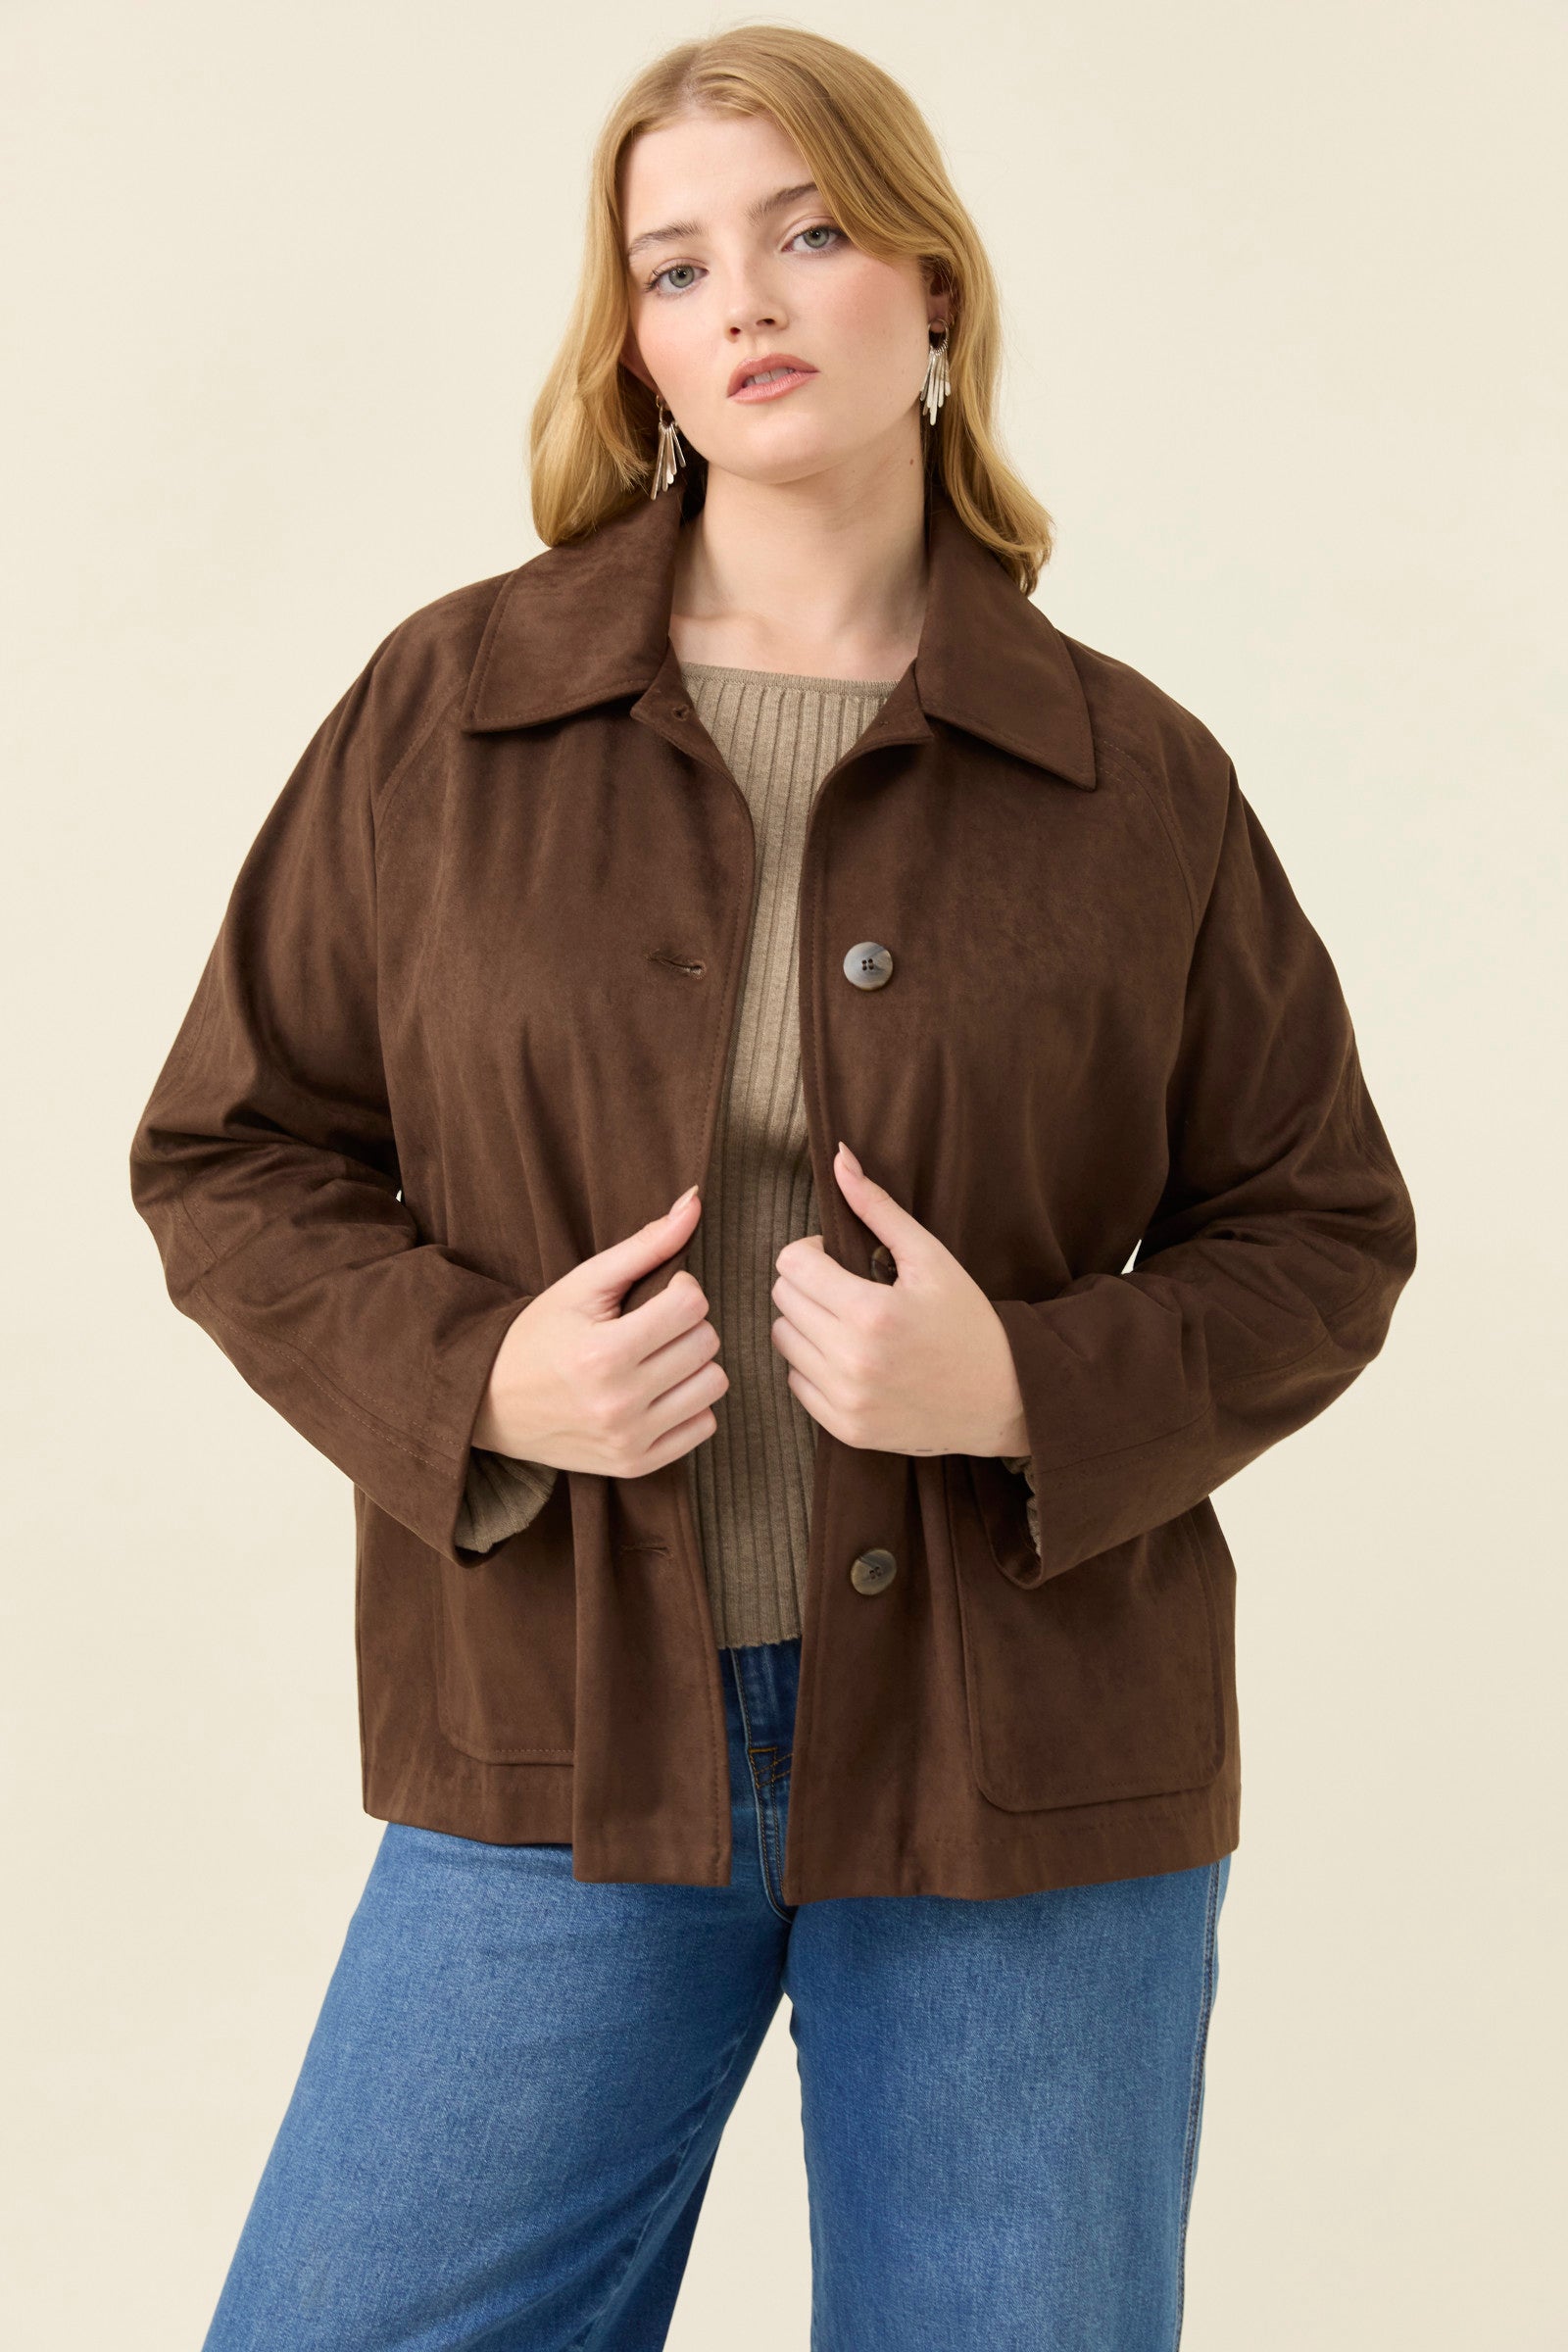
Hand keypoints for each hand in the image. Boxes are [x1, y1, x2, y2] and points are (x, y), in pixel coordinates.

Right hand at [472, 1186, 726, 1475]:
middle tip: (651, 1326)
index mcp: (603, 1352)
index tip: (655, 1295)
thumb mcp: (583, 1285)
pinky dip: (690, 1405)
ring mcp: (629, 1439)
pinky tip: (657, 1392)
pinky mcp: (635, 1464)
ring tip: (657, 1358)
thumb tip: (696, 1199)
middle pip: (707, 1343)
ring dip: (694, 1364)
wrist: (489, 1403)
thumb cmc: (539, 1335)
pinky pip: (703, 1426)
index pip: (692, 1306)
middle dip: (686, 1325)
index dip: (680, 1290)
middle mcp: (619, 1402)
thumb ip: (644, 1244)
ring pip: (714, 1385)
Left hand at [770, 1141, 1028, 1457]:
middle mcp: (851, 1361)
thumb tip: (838, 1158)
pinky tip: (851, 1358)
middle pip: (782, 1300)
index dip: (812, 1252)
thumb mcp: (931, 1258)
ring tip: (847, 1322)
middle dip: (808, 1285)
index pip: (791, 1265)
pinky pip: (795, 1382)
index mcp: (870, 1313)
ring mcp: (846, 1400)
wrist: (1003, 1399)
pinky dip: (813, 1365)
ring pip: (782, 1340)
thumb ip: (878, 1208)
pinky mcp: (845, 1428)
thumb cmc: (968, 1321)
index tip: (839, 1259)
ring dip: (806, 1324)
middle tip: (846, 1288)